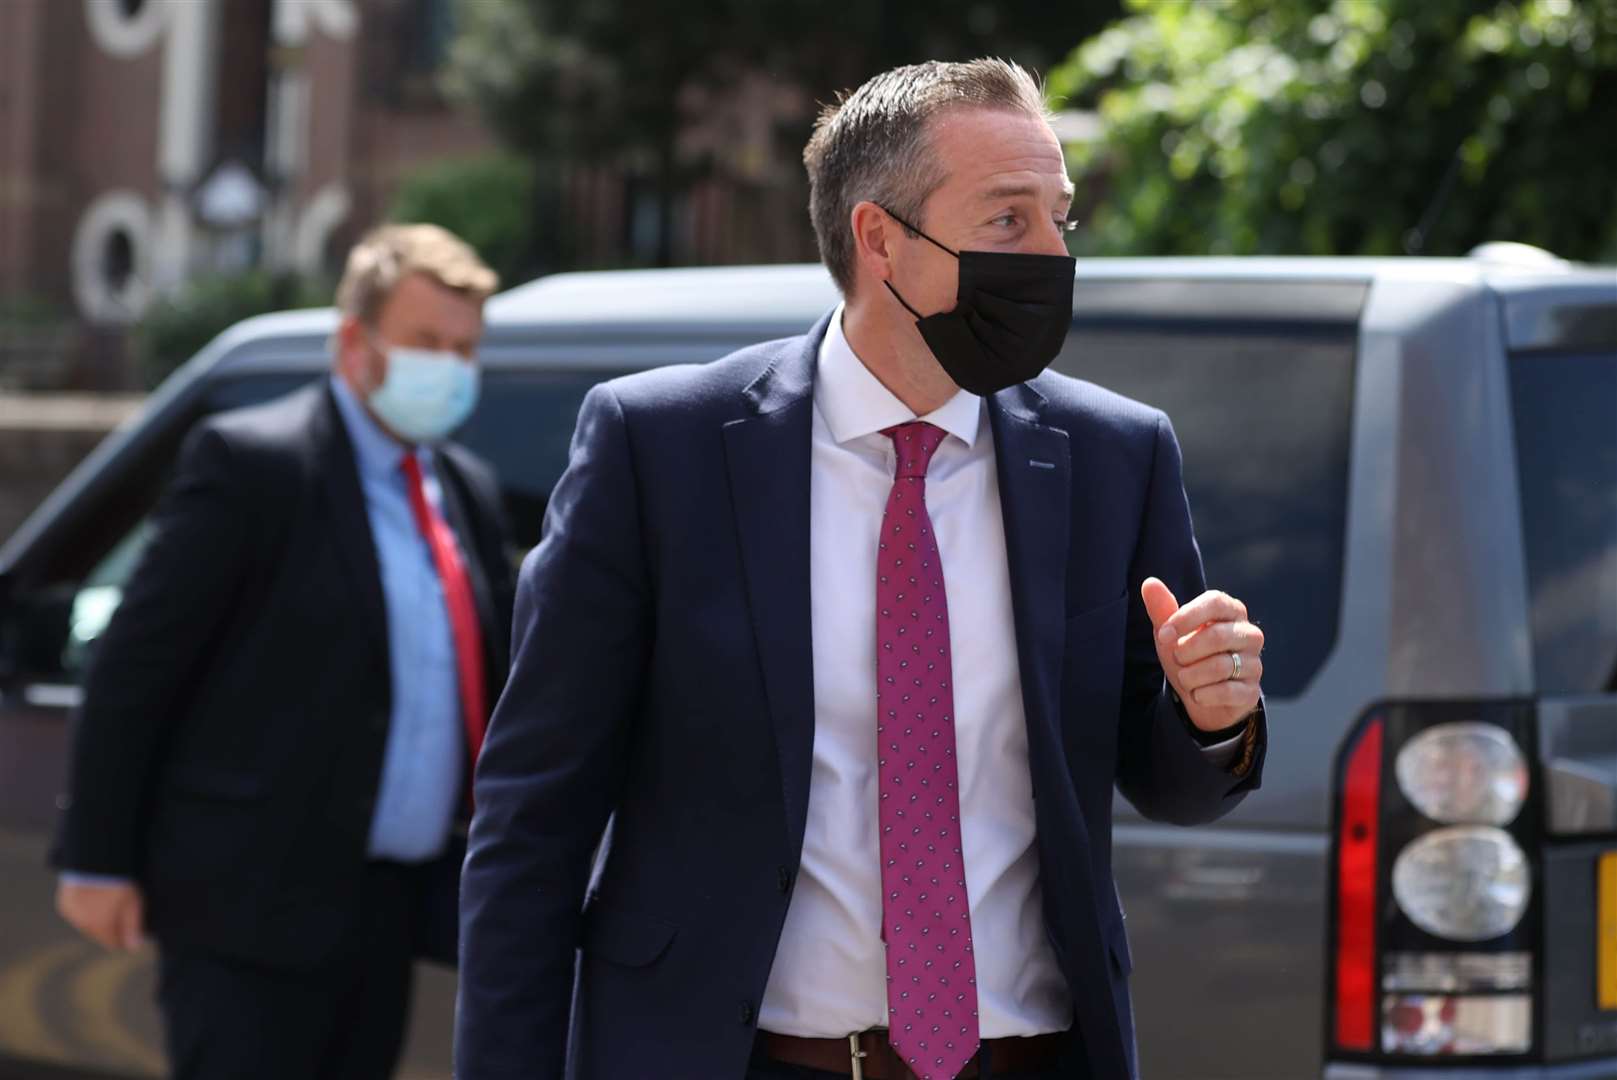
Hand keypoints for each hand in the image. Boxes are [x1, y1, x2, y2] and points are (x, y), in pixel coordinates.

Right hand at [55, 879, 145, 950]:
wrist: (96, 860)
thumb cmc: (120, 881)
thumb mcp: (133, 903)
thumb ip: (133, 927)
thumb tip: (133, 947)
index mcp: (101, 926)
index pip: (113, 943)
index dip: (124, 938)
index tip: (132, 931)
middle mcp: (83, 924)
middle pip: (99, 934)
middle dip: (110, 928)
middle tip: (122, 912)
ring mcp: (72, 913)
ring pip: (86, 924)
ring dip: (95, 919)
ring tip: (108, 903)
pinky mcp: (64, 903)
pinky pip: (77, 913)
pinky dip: (84, 910)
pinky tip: (95, 898)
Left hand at [1141, 578, 1263, 732]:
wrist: (1199, 695)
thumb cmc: (1187, 655)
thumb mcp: (1171, 633)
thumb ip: (1162, 608)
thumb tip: (1150, 582)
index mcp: (1231, 611)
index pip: (1215, 602)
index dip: (1186, 618)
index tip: (1164, 635)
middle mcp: (1249, 634)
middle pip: (1216, 636)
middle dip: (1186, 652)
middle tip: (1177, 658)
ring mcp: (1253, 663)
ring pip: (1220, 666)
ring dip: (1191, 676)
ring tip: (1185, 677)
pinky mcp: (1251, 691)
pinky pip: (1226, 692)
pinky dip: (1203, 695)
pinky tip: (1197, 694)